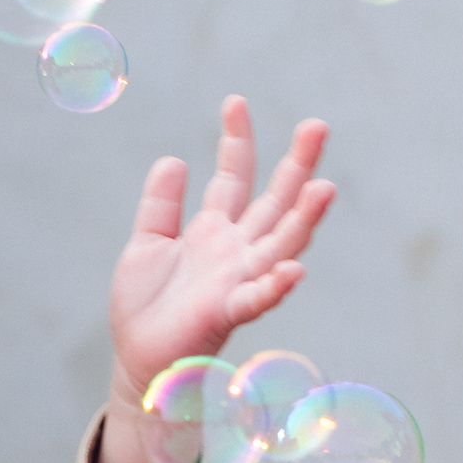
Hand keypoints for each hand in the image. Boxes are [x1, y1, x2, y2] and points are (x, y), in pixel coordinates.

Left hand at [95, 97, 334, 462]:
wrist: (138, 359)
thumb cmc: (146, 307)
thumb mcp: (145, 244)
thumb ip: (161, 205)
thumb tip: (173, 159)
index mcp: (214, 231)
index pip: (233, 177)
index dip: (236, 141)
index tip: (235, 102)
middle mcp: (235, 252)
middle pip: (274, 201)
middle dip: (296, 165)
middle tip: (317, 125)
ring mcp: (236, 281)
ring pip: (280, 244)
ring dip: (303, 218)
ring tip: (324, 186)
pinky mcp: (227, 313)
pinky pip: (257, 299)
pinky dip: (276, 286)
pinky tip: (293, 269)